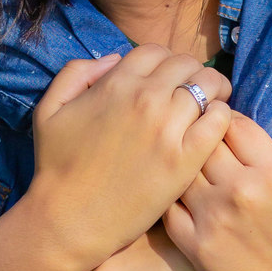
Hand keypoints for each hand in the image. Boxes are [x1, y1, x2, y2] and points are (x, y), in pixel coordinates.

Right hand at [26, 48, 231, 270]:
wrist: (70, 219)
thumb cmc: (56, 167)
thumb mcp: (49, 109)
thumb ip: (77, 73)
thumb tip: (114, 59)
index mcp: (116, 84)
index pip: (156, 51)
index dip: (163, 61)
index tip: (167, 78)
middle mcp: (146, 99)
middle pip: (186, 64)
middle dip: (190, 72)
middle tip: (192, 90)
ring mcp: (168, 129)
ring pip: (208, 86)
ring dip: (212, 90)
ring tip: (210, 104)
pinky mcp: (185, 160)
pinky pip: (220, 121)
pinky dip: (222, 116)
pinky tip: (213, 127)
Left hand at [164, 100, 271, 270]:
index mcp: (271, 173)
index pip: (234, 124)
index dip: (228, 119)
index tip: (228, 127)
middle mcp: (239, 192)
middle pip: (204, 143)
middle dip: (204, 137)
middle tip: (204, 141)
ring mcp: (213, 219)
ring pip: (183, 170)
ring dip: (186, 164)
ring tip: (191, 164)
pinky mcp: (194, 244)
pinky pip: (170, 205)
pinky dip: (173, 195)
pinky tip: (181, 194)